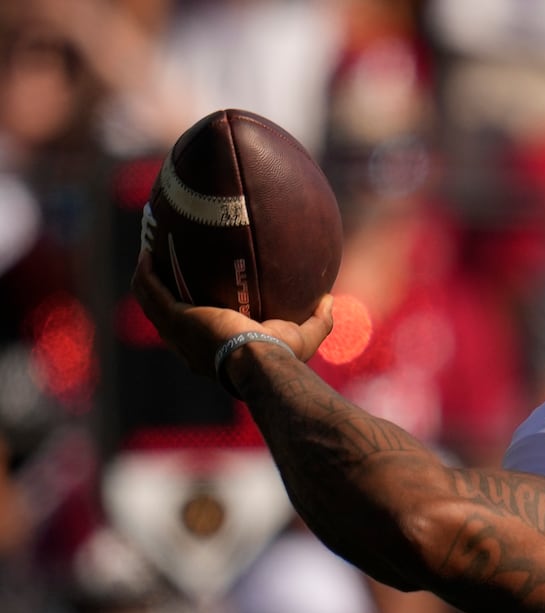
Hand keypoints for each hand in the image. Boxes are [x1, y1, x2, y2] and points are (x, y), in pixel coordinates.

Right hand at [129, 249, 333, 384]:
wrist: (260, 360)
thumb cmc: (281, 355)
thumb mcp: (304, 337)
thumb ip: (319, 320)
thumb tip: (330, 299)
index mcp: (212, 350)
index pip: (194, 332)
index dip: (189, 311)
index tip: (193, 290)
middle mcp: (188, 344)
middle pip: (165, 315)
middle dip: (160, 290)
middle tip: (163, 264)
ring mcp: (177, 333)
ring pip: (150, 301)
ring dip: (145, 276)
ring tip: (148, 250)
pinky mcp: (175, 318)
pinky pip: (150, 291)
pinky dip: (145, 273)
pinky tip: (147, 251)